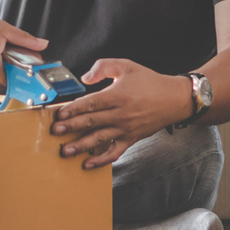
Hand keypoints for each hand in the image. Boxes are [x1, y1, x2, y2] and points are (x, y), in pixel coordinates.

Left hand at [50, 59, 190, 169]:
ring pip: (99, 140)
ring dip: (81, 146)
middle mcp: (120, 114)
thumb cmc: (149, 82)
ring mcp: (125, 129)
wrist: (174, 99)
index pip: (91, 103)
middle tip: (55, 132)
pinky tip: (87, 163)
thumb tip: (85, 78)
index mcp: (117, 95)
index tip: (59, 114)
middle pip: (91, 122)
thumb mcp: (126, 66)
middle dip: (71, 128)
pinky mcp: (130, 139)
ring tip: (65, 151)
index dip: (74, 109)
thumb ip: (103, 67)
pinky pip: (114, 153)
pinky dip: (101, 160)